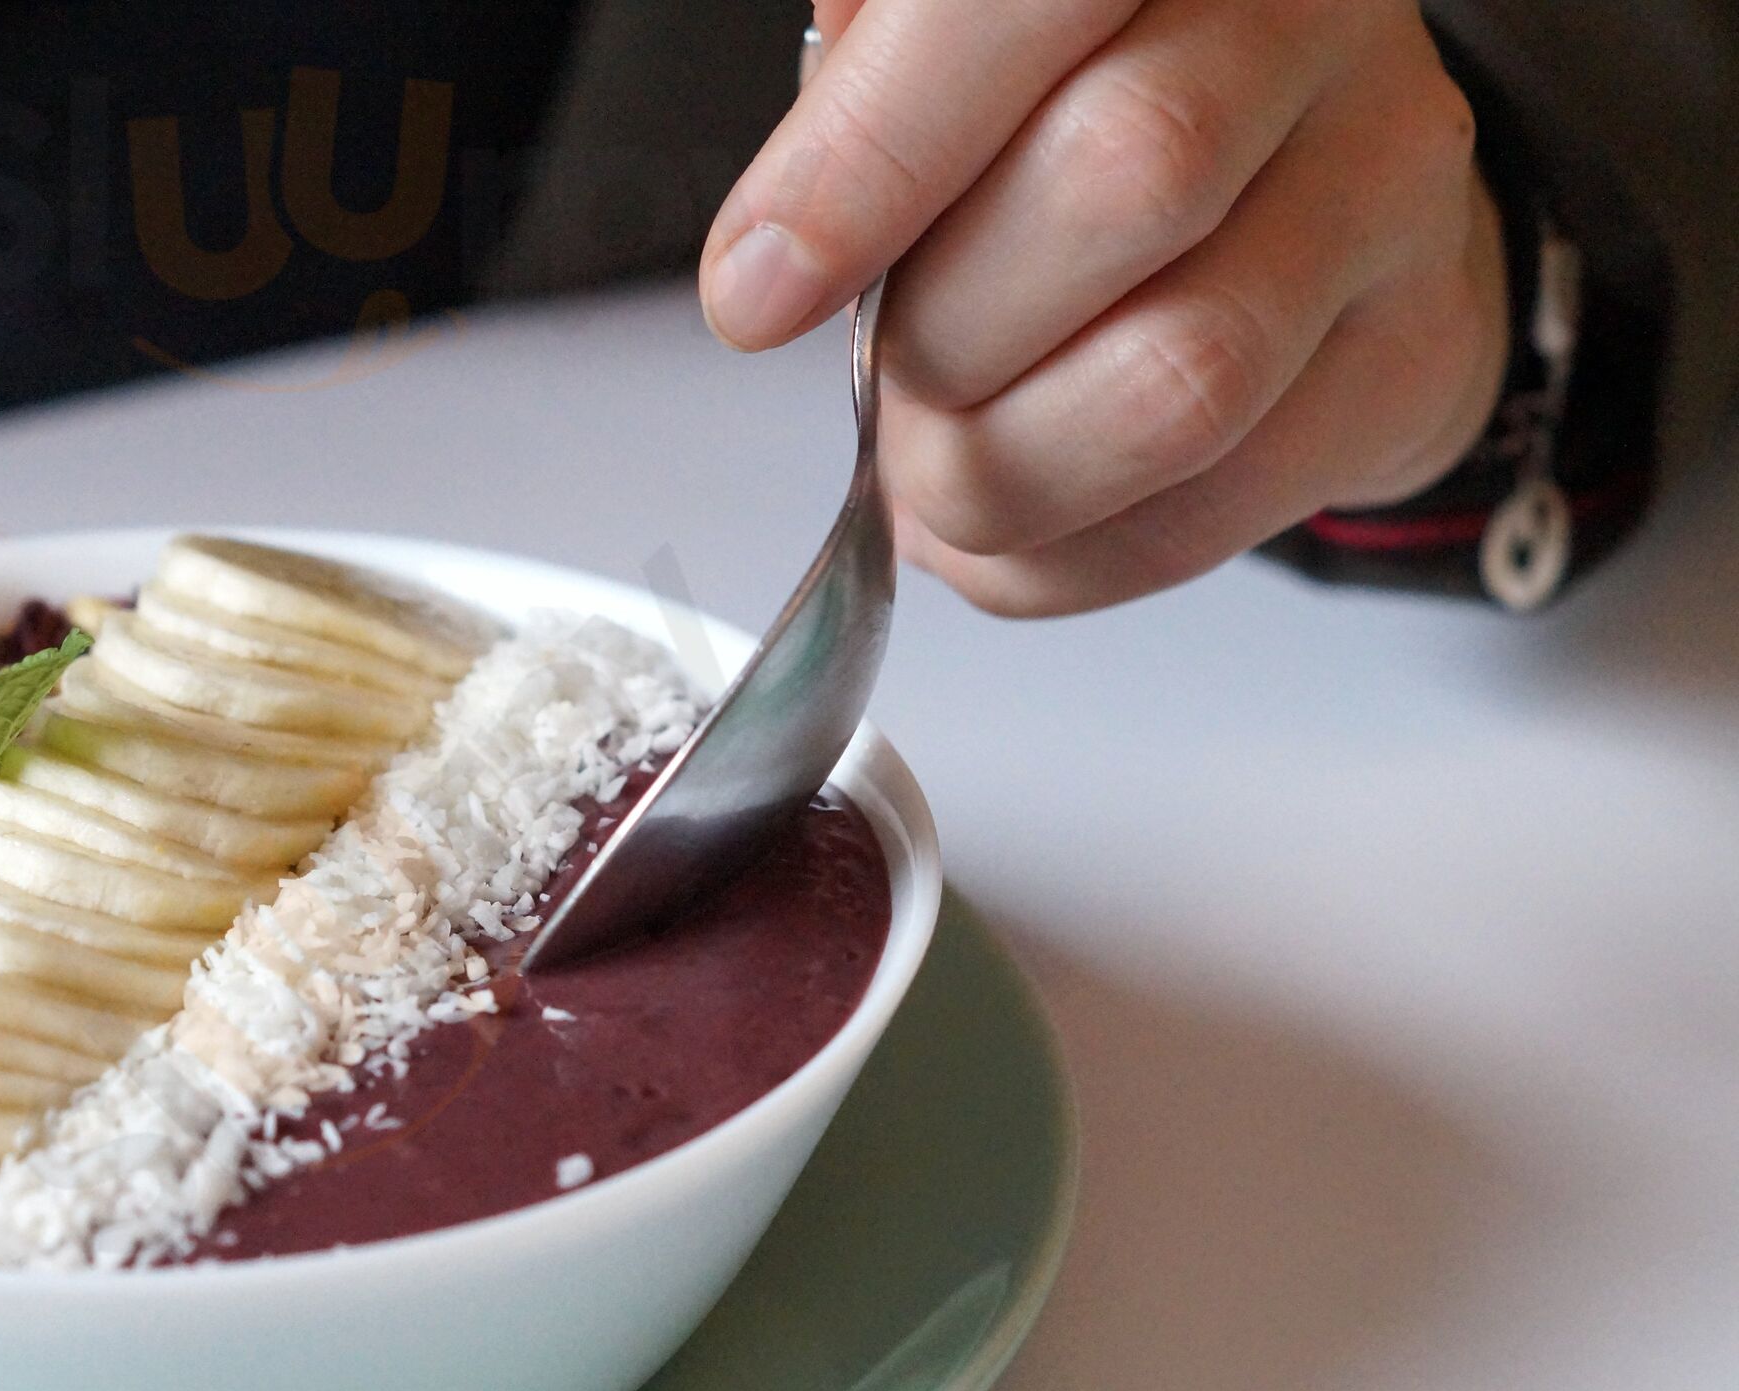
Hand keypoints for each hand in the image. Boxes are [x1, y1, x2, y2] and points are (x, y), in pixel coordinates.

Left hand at [701, 0, 1508, 614]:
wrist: (1314, 192)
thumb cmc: (1085, 113)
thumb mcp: (954, 61)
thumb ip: (867, 101)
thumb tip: (771, 253)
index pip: (1019, 3)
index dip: (872, 158)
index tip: (759, 293)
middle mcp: (1309, 20)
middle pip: (1124, 179)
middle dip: (944, 335)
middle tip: (885, 380)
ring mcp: (1386, 184)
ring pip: (1181, 376)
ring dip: (1002, 468)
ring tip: (938, 465)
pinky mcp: (1411, 352)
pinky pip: (1211, 510)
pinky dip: (1063, 555)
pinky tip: (1012, 526)